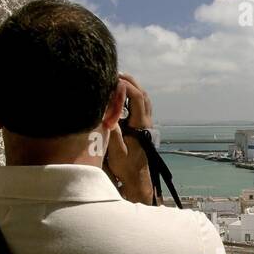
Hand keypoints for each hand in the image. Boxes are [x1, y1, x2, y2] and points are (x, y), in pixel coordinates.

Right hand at [105, 73, 155, 198]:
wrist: (137, 179)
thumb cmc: (126, 168)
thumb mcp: (116, 152)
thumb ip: (112, 133)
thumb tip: (107, 114)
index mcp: (141, 126)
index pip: (137, 98)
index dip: (126, 86)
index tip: (113, 80)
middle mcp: (146, 123)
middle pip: (143, 95)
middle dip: (130, 82)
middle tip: (115, 74)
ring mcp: (146, 124)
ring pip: (144, 100)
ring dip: (132, 88)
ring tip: (118, 81)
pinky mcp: (143, 128)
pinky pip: (141, 106)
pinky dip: (132, 96)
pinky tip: (121, 96)